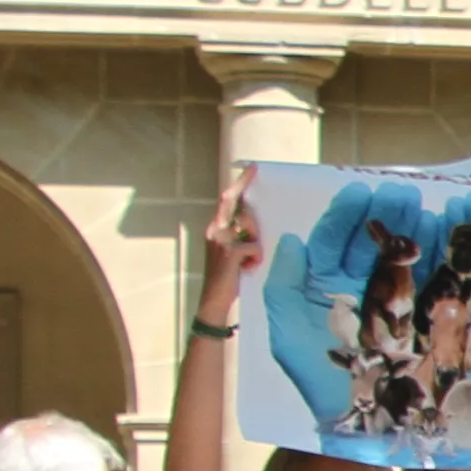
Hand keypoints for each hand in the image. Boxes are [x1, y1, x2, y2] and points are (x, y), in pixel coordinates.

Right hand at [198, 168, 263, 320]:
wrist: (214, 301)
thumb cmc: (228, 277)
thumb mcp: (233, 252)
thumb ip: (240, 235)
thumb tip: (256, 222)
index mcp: (215, 228)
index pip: (226, 200)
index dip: (239, 184)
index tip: (252, 169)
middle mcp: (214, 230)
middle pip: (232, 202)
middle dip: (244, 186)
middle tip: (255, 171)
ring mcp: (219, 240)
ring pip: (248, 224)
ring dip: (256, 239)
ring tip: (251, 258)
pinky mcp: (228, 253)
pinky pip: (252, 246)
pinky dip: (255, 258)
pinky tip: (248, 269)